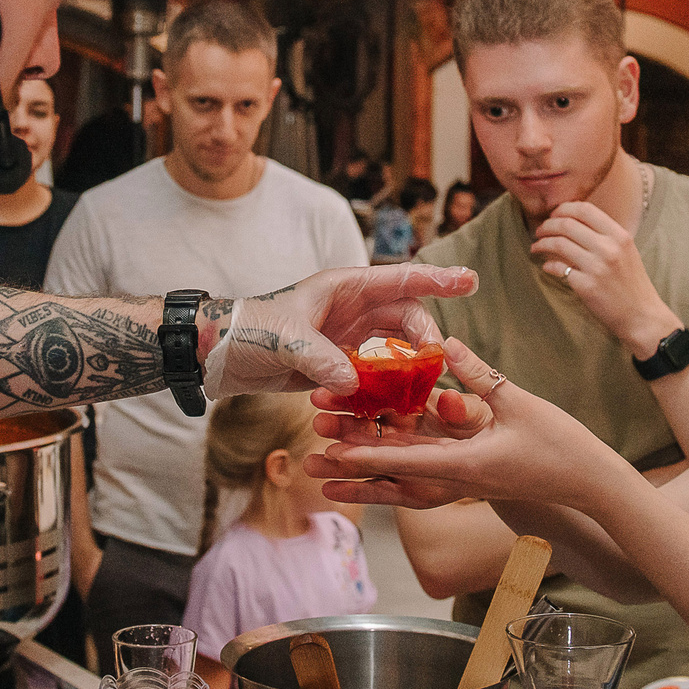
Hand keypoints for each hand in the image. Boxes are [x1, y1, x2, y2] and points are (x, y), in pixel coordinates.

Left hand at [207, 263, 477, 394]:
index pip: (400, 279)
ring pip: (394, 351)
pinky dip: (383, 390)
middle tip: (434, 366)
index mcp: (344, 287)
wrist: (217, 355)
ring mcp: (346, 338)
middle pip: (406, 320)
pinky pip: (374, 376)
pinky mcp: (337, 366)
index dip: (437, 279)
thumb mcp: (284, 340)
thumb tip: (355, 383)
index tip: (470, 280)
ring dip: (407, 370)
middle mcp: (352, 309)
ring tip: (419, 392)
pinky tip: (390, 409)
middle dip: (424, 341)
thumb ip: (321, 359)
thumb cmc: (248, 331)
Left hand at [303, 338, 623, 510]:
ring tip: (321, 462)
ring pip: (401, 475)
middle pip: (393, 471)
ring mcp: (461, 480)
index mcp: (465, 465)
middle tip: (311, 454)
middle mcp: (455, 478)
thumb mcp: (520, 403)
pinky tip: (370, 451)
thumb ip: (481, 374)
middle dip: (353, 461)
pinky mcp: (468, 474)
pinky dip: (393, 462)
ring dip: (365, 467)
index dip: (367, 453)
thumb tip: (448, 343)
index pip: (405, 461)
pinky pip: (422, 470)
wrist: (589, 484)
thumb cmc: (562, 445)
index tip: (332, 449)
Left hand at [530, 200, 676, 357]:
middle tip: (539, 231)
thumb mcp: (626, 252)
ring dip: (542, 243)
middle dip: (547, 225)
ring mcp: (597, 267)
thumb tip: (574, 221)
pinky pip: (558, 268)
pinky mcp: (586, 286)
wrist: (641, 316)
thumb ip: (606, 236)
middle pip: (567, 224)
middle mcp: (608, 248)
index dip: (564, 209)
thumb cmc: (632, 283)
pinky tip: (547, 267)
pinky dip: (548, 266)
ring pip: (558, 244)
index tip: (554, 215)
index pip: (585, 209)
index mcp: (619, 236)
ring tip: (536, 247)